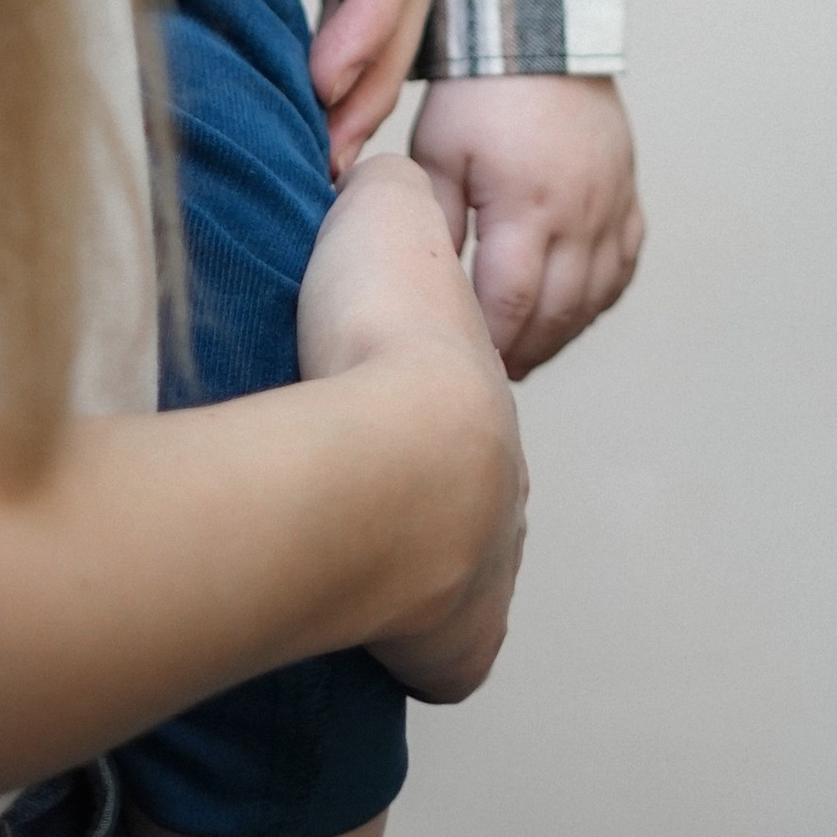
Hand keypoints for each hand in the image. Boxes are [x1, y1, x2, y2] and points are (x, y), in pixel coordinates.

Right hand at [295, 154, 527, 699]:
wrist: (399, 439)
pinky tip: (357, 635)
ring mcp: (491, 569)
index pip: (455, 407)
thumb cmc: (383, 332)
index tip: (362, 416)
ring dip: (407, 576)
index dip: (408, 406)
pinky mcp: (462, 647)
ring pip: (453, 580)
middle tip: (342, 494)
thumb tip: (376, 175)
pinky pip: (440, 662)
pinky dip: (406, 653)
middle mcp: (502, 486)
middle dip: (414, 502)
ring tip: (335, 560)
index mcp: (482, 391)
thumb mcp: (384, 213)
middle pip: (462, 501)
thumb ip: (384, 194)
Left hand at [411, 76, 644, 380]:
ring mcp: (612, 206)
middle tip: (491, 372)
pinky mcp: (628, 194)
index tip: (460, 362)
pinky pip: (624, 266)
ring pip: (596, 298)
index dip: (487, 343)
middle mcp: (580, 215)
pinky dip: (598, 297)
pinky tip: (571, 311)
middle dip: (524, 350)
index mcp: (527, 207)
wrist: (540, 33)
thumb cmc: (479, 92)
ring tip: (525, 352)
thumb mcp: (436, 152)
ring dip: (561, 332)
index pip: (510, 304)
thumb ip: (431, 221)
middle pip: (558, 312)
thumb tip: (418, 283)